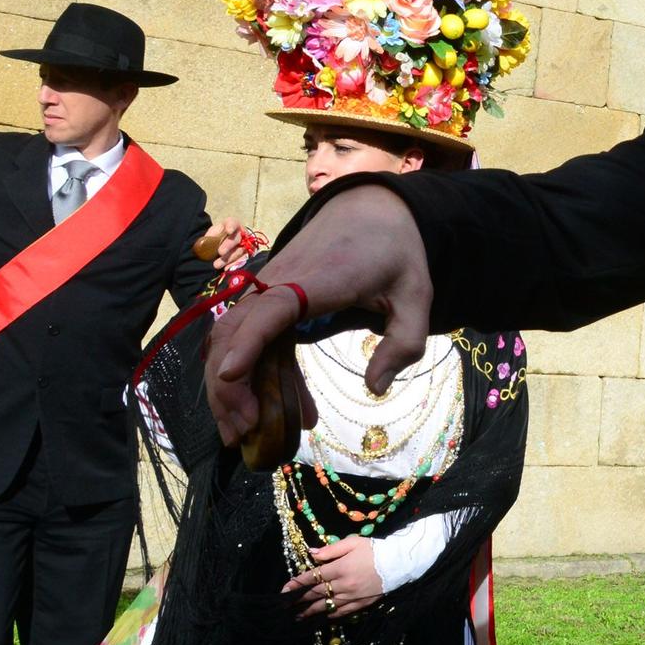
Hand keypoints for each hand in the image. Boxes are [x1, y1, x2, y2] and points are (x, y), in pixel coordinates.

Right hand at [205, 185, 431, 448]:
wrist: (371, 210)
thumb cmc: (395, 253)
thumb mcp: (416, 295)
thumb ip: (404, 341)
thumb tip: (376, 387)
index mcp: (316, 280)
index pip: (269, 311)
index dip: (246, 343)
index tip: (230, 376)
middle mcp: (279, 283)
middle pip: (234, 333)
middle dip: (228, 386)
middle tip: (243, 435)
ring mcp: (269, 291)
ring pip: (230, 339)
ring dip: (229, 387)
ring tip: (245, 434)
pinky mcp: (270, 300)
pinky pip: (250, 339)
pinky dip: (252, 375)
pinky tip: (277, 409)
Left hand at [209, 217, 250, 270]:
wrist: (221, 247)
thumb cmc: (216, 239)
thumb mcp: (211, 235)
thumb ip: (210, 238)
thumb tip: (205, 244)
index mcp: (231, 225)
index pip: (233, 223)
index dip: (232, 226)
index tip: (229, 231)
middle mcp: (241, 233)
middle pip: (237, 238)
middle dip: (228, 245)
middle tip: (220, 252)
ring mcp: (246, 245)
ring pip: (240, 251)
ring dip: (229, 258)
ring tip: (217, 264)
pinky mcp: (247, 255)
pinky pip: (242, 260)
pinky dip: (234, 265)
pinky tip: (226, 268)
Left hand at [283, 537, 382, 620]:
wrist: (399, 562)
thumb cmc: (375, 549)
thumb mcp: (353, 542)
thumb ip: (331, 550)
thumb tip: (311, 554)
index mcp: (341, 567)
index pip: (313, 577)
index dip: (298, 583)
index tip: (284, 589)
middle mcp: (344, 584)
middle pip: (317, 593)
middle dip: (299, 599)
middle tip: (285, 605)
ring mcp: (352, 596)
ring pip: (327, 605)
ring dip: (310, 611)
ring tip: (298, 616)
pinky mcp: (361, 604)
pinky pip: (342, 612)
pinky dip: (330, 615)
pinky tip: (321, 617)